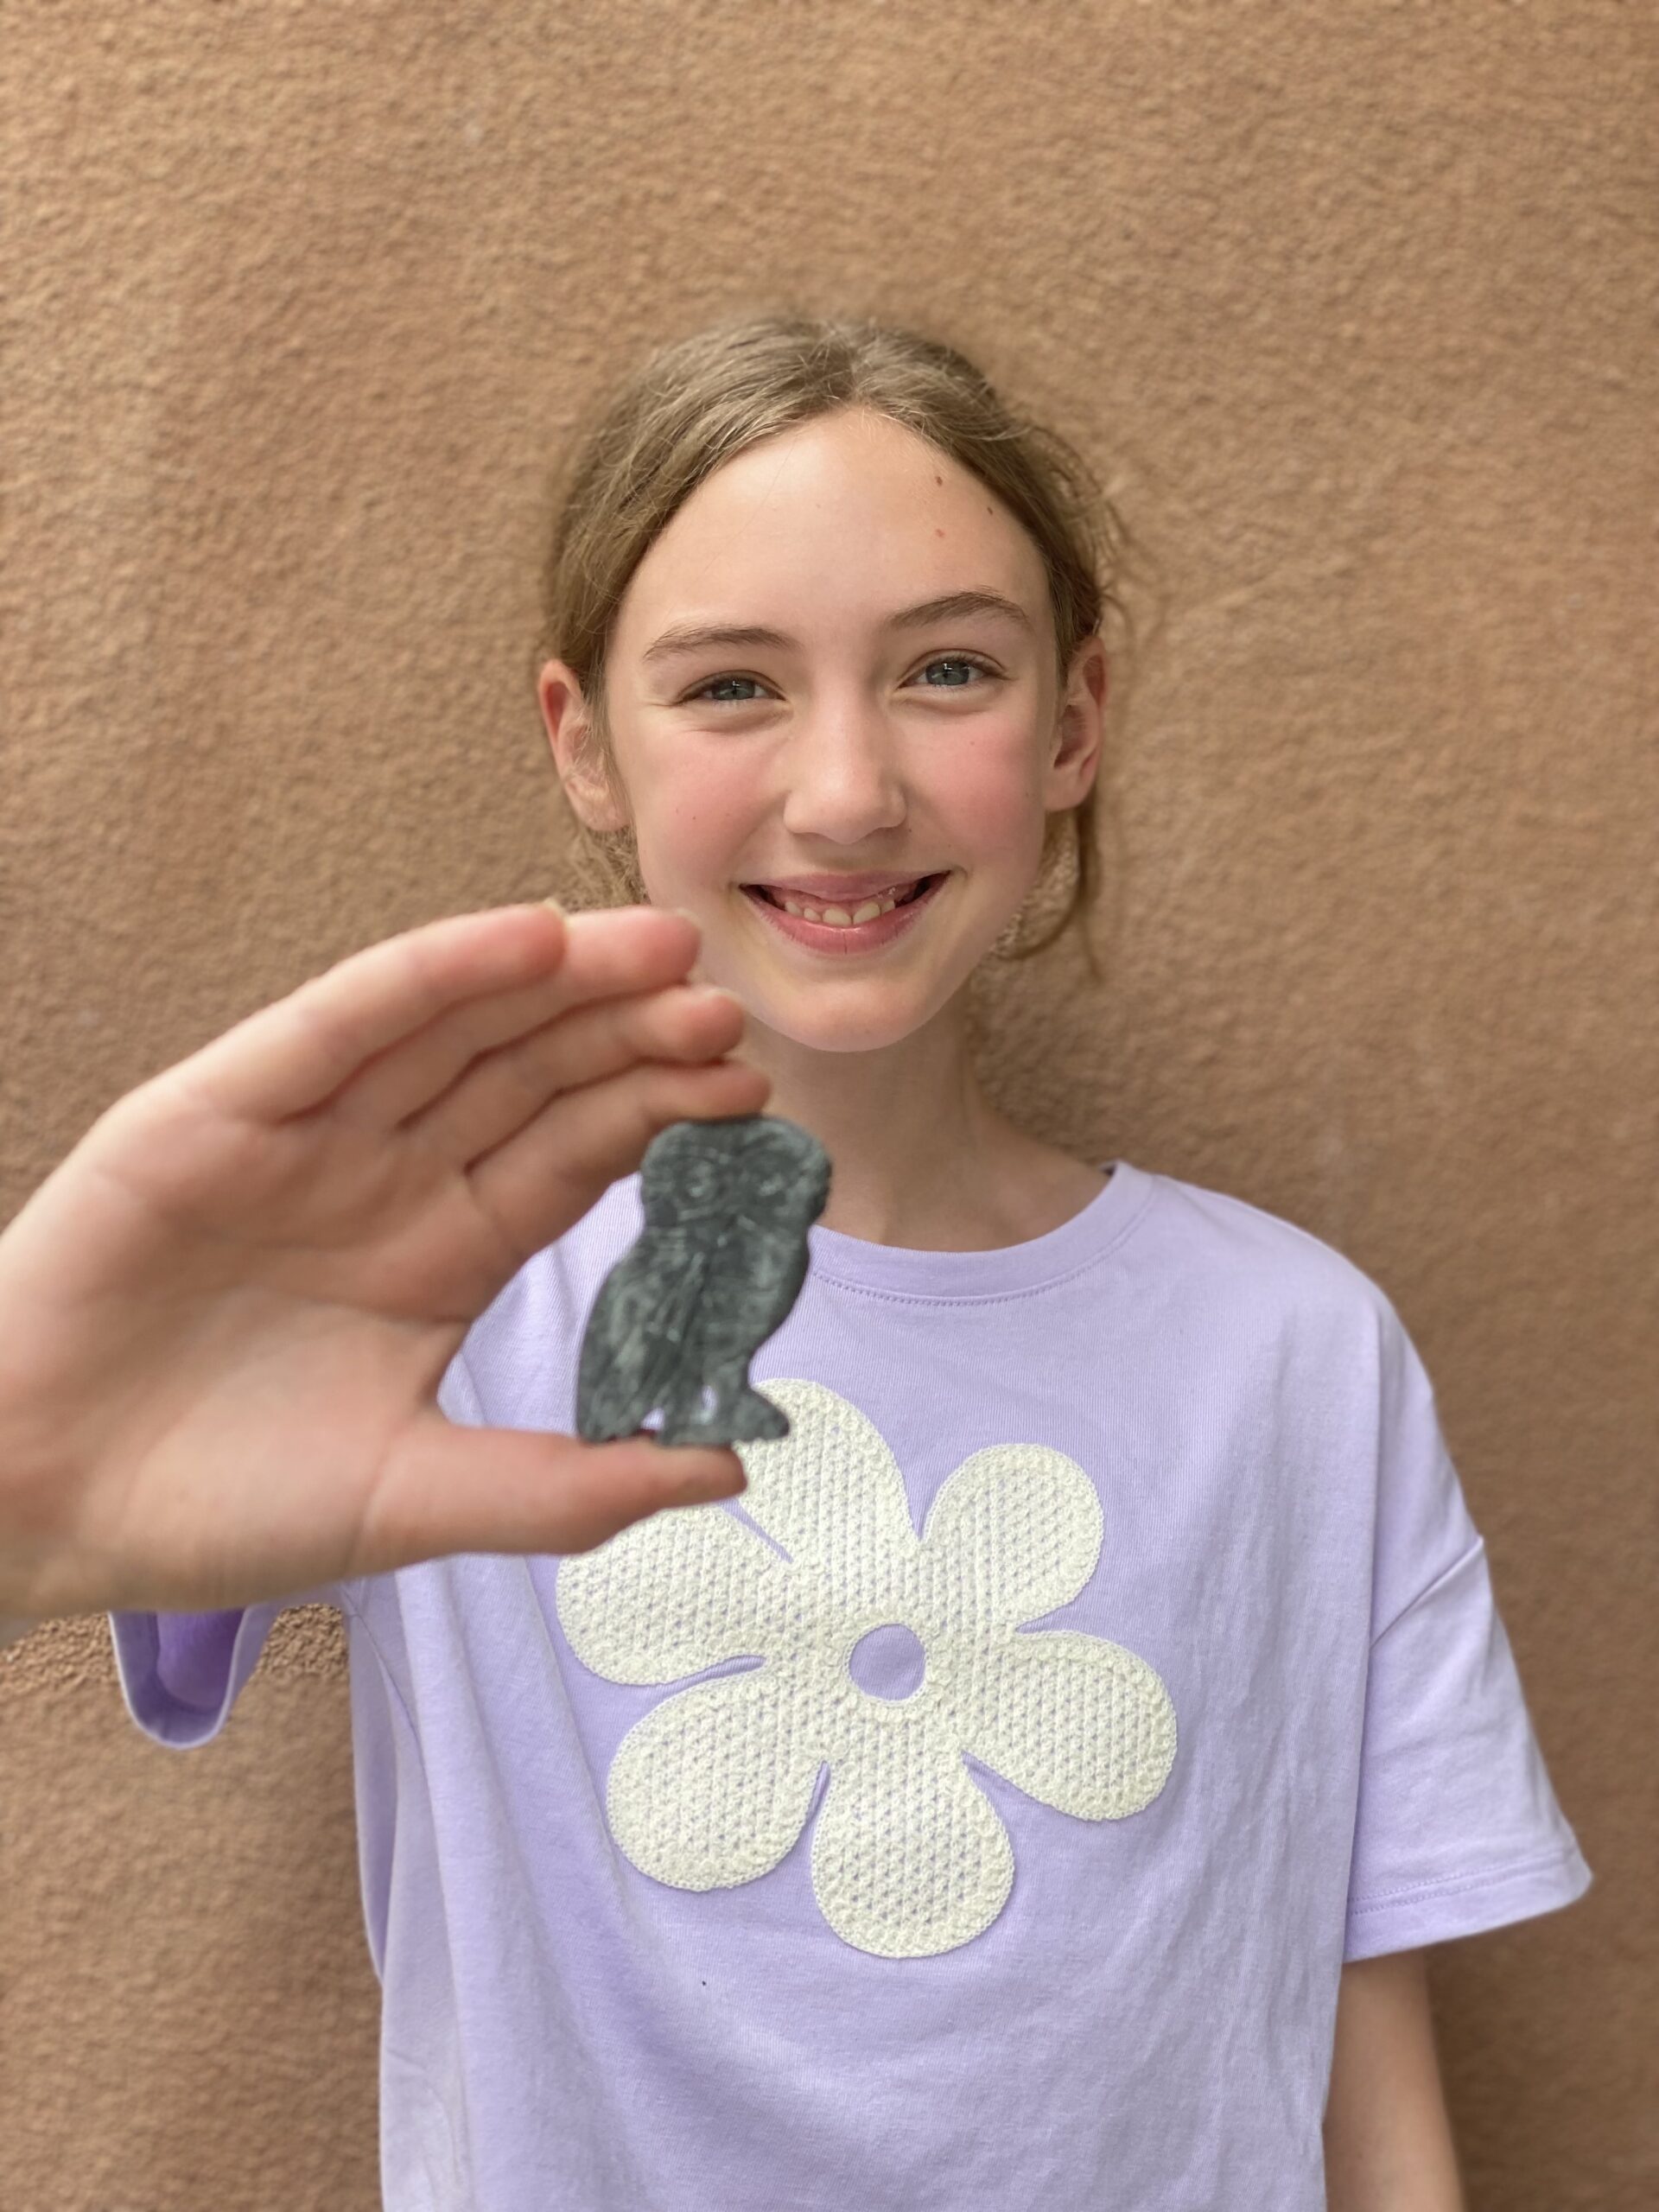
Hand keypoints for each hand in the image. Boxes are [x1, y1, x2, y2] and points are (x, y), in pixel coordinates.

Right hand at [0, 901, 769, 1620]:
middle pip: (531, 1078)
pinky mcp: (219, 1108)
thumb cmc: (213, 1508)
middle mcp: (387, 1177)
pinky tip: (521, 940)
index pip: (572, 1157)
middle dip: (628, 1036)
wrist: (26, 1506)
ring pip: (453, 1032)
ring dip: (555, 984)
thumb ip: (567, 1486)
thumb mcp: (414, 1499)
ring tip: (656, 949)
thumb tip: (729, 1464)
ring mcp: (307, 1135)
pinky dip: (427, 976)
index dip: (657, 1116)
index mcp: (442, 1254)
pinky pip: (339, 1024)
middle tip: (723, 1004)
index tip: (749, 1089)